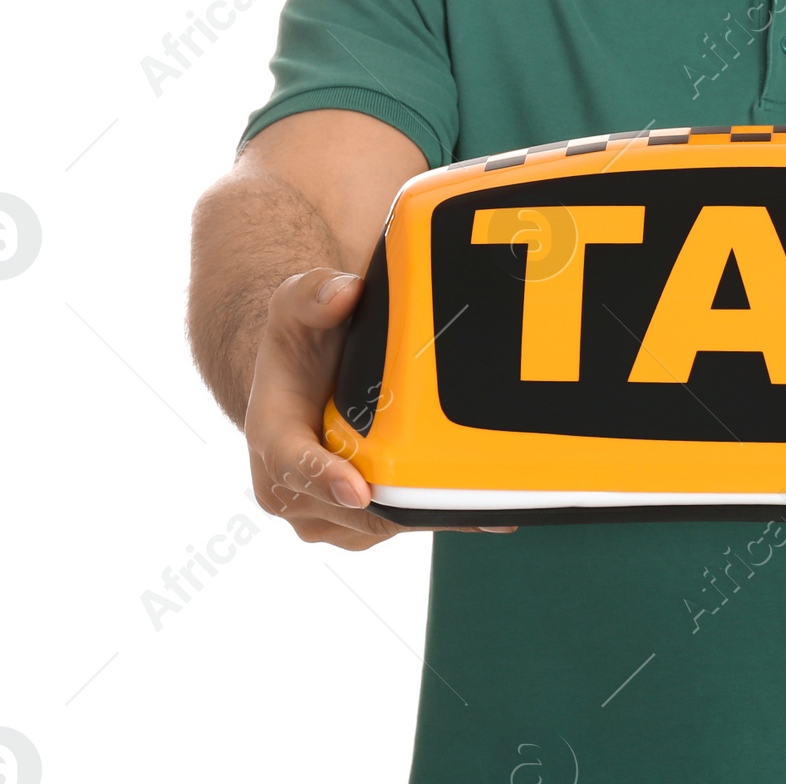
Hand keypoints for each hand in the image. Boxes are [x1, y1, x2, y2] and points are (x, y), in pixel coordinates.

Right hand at [244, 266, 516, 549]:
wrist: (306, 376)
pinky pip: (394, 526)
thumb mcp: (299, 304)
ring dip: (420, 514)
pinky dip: (431, 516)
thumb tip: (345, 292)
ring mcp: (322, 510)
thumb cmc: (303, 340)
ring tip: (476, 501)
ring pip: (376, 523)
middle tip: (451, 494)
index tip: (357, 489)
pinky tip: (481, 507)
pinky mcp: (355, 522)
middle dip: (394, 501)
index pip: (291, 462)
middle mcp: (288, 484)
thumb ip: (315, 295)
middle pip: (346, 506)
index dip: (322, 478)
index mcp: (272, 435)